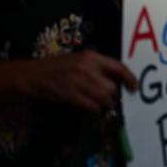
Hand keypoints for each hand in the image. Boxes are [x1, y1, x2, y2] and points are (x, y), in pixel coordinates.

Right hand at [20, 50, 136, 111]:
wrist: (33, 74)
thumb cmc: (57, 67)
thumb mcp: (79, 60)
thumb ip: (97, 67)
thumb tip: (115, 80)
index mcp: (91, 57)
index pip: (118, 67)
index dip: (129, 78)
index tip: (134, 87)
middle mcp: (87, 67)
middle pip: (111, 86)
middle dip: (113, 95)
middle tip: (109, 98)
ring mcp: (78, 81)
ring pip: (104, 97)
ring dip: (105, 104)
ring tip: (101, 103)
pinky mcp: (70, 94)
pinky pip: (91, 105)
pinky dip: (94, 109)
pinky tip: (90, 107)